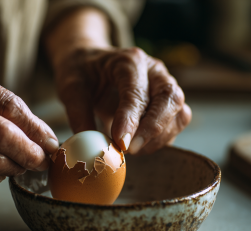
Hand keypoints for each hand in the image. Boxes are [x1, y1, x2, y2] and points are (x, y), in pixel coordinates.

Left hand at [53, 47, 191, 153]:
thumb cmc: (82, 73)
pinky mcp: (169, 103)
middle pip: (170, 98)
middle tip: (131, 150)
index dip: (131, 119)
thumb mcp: (71, 87)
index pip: (137, 91)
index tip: (121, 142)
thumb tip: (92, 146)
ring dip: (158, 137)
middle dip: (153, 128)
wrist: (91, 64)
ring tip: (131, 149)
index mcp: (129, 61)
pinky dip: (161, 140)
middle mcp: (154, 70)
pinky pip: (176, 123)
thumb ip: (78, 114)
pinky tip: (139, 145)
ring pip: (179, 113)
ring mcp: (165, 85)